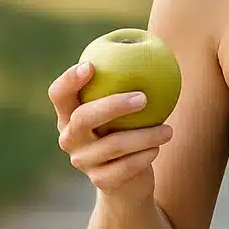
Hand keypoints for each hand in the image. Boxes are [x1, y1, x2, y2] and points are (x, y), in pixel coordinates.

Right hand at [48, 60, 173, 201]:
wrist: (128, 182)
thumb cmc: (129, 132)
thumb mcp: (127, 110)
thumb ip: (131, 83)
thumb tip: (154, 46)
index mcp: (70, 115)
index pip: (59, 95)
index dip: (69, 80)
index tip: (92, 66)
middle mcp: (70, 138)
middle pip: (84, 118)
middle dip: (113, 105)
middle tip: (143, 97)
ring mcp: (82, 161)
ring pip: (114, 145)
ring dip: (145, 135)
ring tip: (169, 129)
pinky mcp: (100, 181)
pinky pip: (125, 167)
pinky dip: (145, 156)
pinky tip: (159, 148)